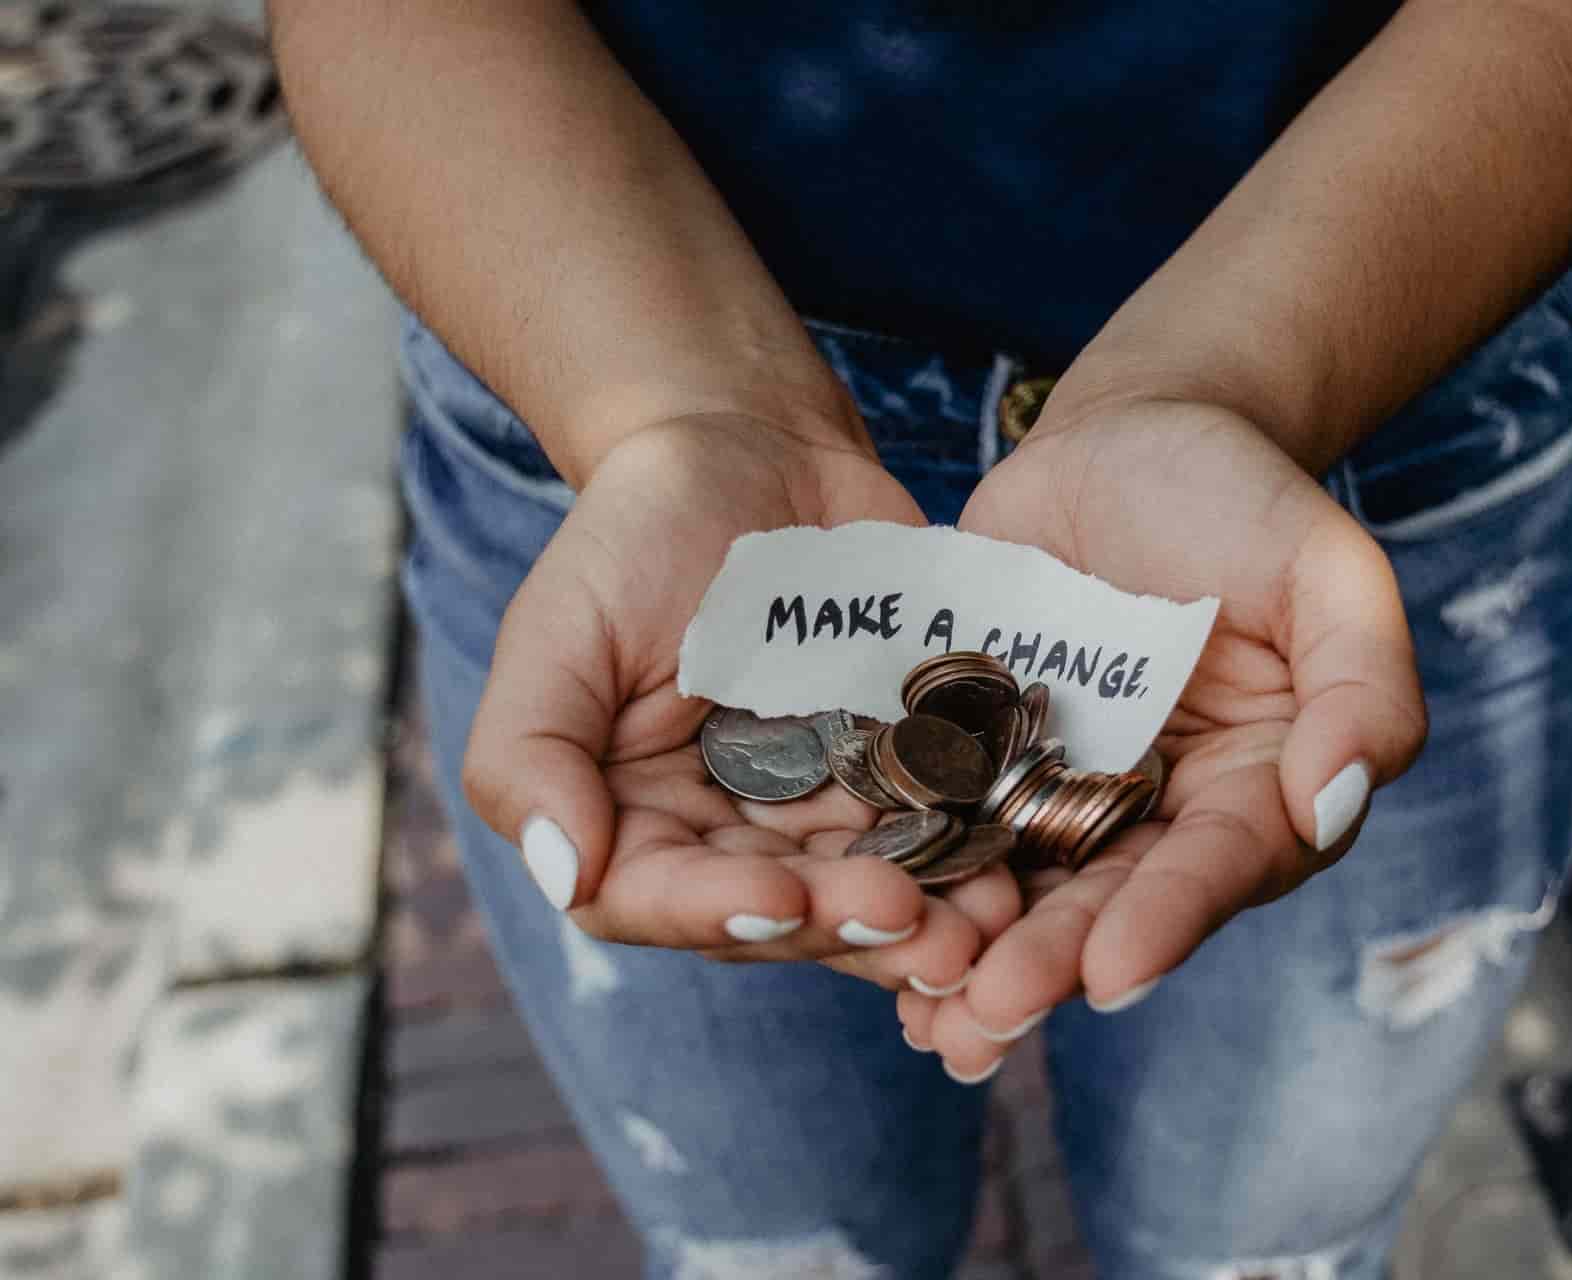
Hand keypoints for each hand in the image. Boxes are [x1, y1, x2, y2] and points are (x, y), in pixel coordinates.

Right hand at [461, 413, 1020, 991]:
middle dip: (847, 926)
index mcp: (634, 821)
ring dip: (931, 920)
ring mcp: (825, 810)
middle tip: (915, 923)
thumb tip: (565, 874)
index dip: (720, 912)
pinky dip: (978, 855)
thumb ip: (530, 755)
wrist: (752, 449)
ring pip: (872, 891)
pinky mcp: (905, 771)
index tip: (783, 898)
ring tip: (986, 926)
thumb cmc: (635, 535)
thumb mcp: (558, 630)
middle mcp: (730, 837)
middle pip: (783, 914)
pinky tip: (1018, 871)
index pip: (659, 899)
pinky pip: (943, 828)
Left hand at [900, 398, 1426, 1076]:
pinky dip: (912, 878)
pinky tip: (863, 928)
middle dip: (1052, 962)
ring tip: (925, 1016)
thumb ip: (1362, 684)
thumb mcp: (1328, 569)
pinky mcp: (981, 758)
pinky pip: (945, 825)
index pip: (1220, 865)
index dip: (1169, 919)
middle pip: (1110, 901)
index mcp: (1257, 787)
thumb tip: (1334, 803)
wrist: (1127, 437)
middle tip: (989, 1014)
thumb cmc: (1243, 496)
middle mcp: (1160, 813)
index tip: (1114, 972)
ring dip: (975, 956)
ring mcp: (1063, 790)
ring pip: (1023, 889)